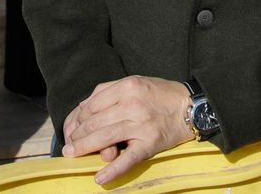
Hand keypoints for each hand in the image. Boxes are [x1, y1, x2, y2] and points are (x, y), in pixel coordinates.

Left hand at [61, 74, 193, 184]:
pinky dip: (112, 170)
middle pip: (94, 122)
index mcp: (127, 87)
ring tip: (72, 155)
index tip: (73, 129)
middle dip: (77, 136)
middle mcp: (133, 104)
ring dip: (84, 149)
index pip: (92, 105)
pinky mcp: (150, 143)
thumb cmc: (161, 94)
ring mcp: (142, 124)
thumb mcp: (136, 82)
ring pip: (105, 138)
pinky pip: (128, 159)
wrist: (191, 106)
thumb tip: (83, 107)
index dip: (78, 118)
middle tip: (68, 146)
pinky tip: (99, 177)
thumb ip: (110, 91)